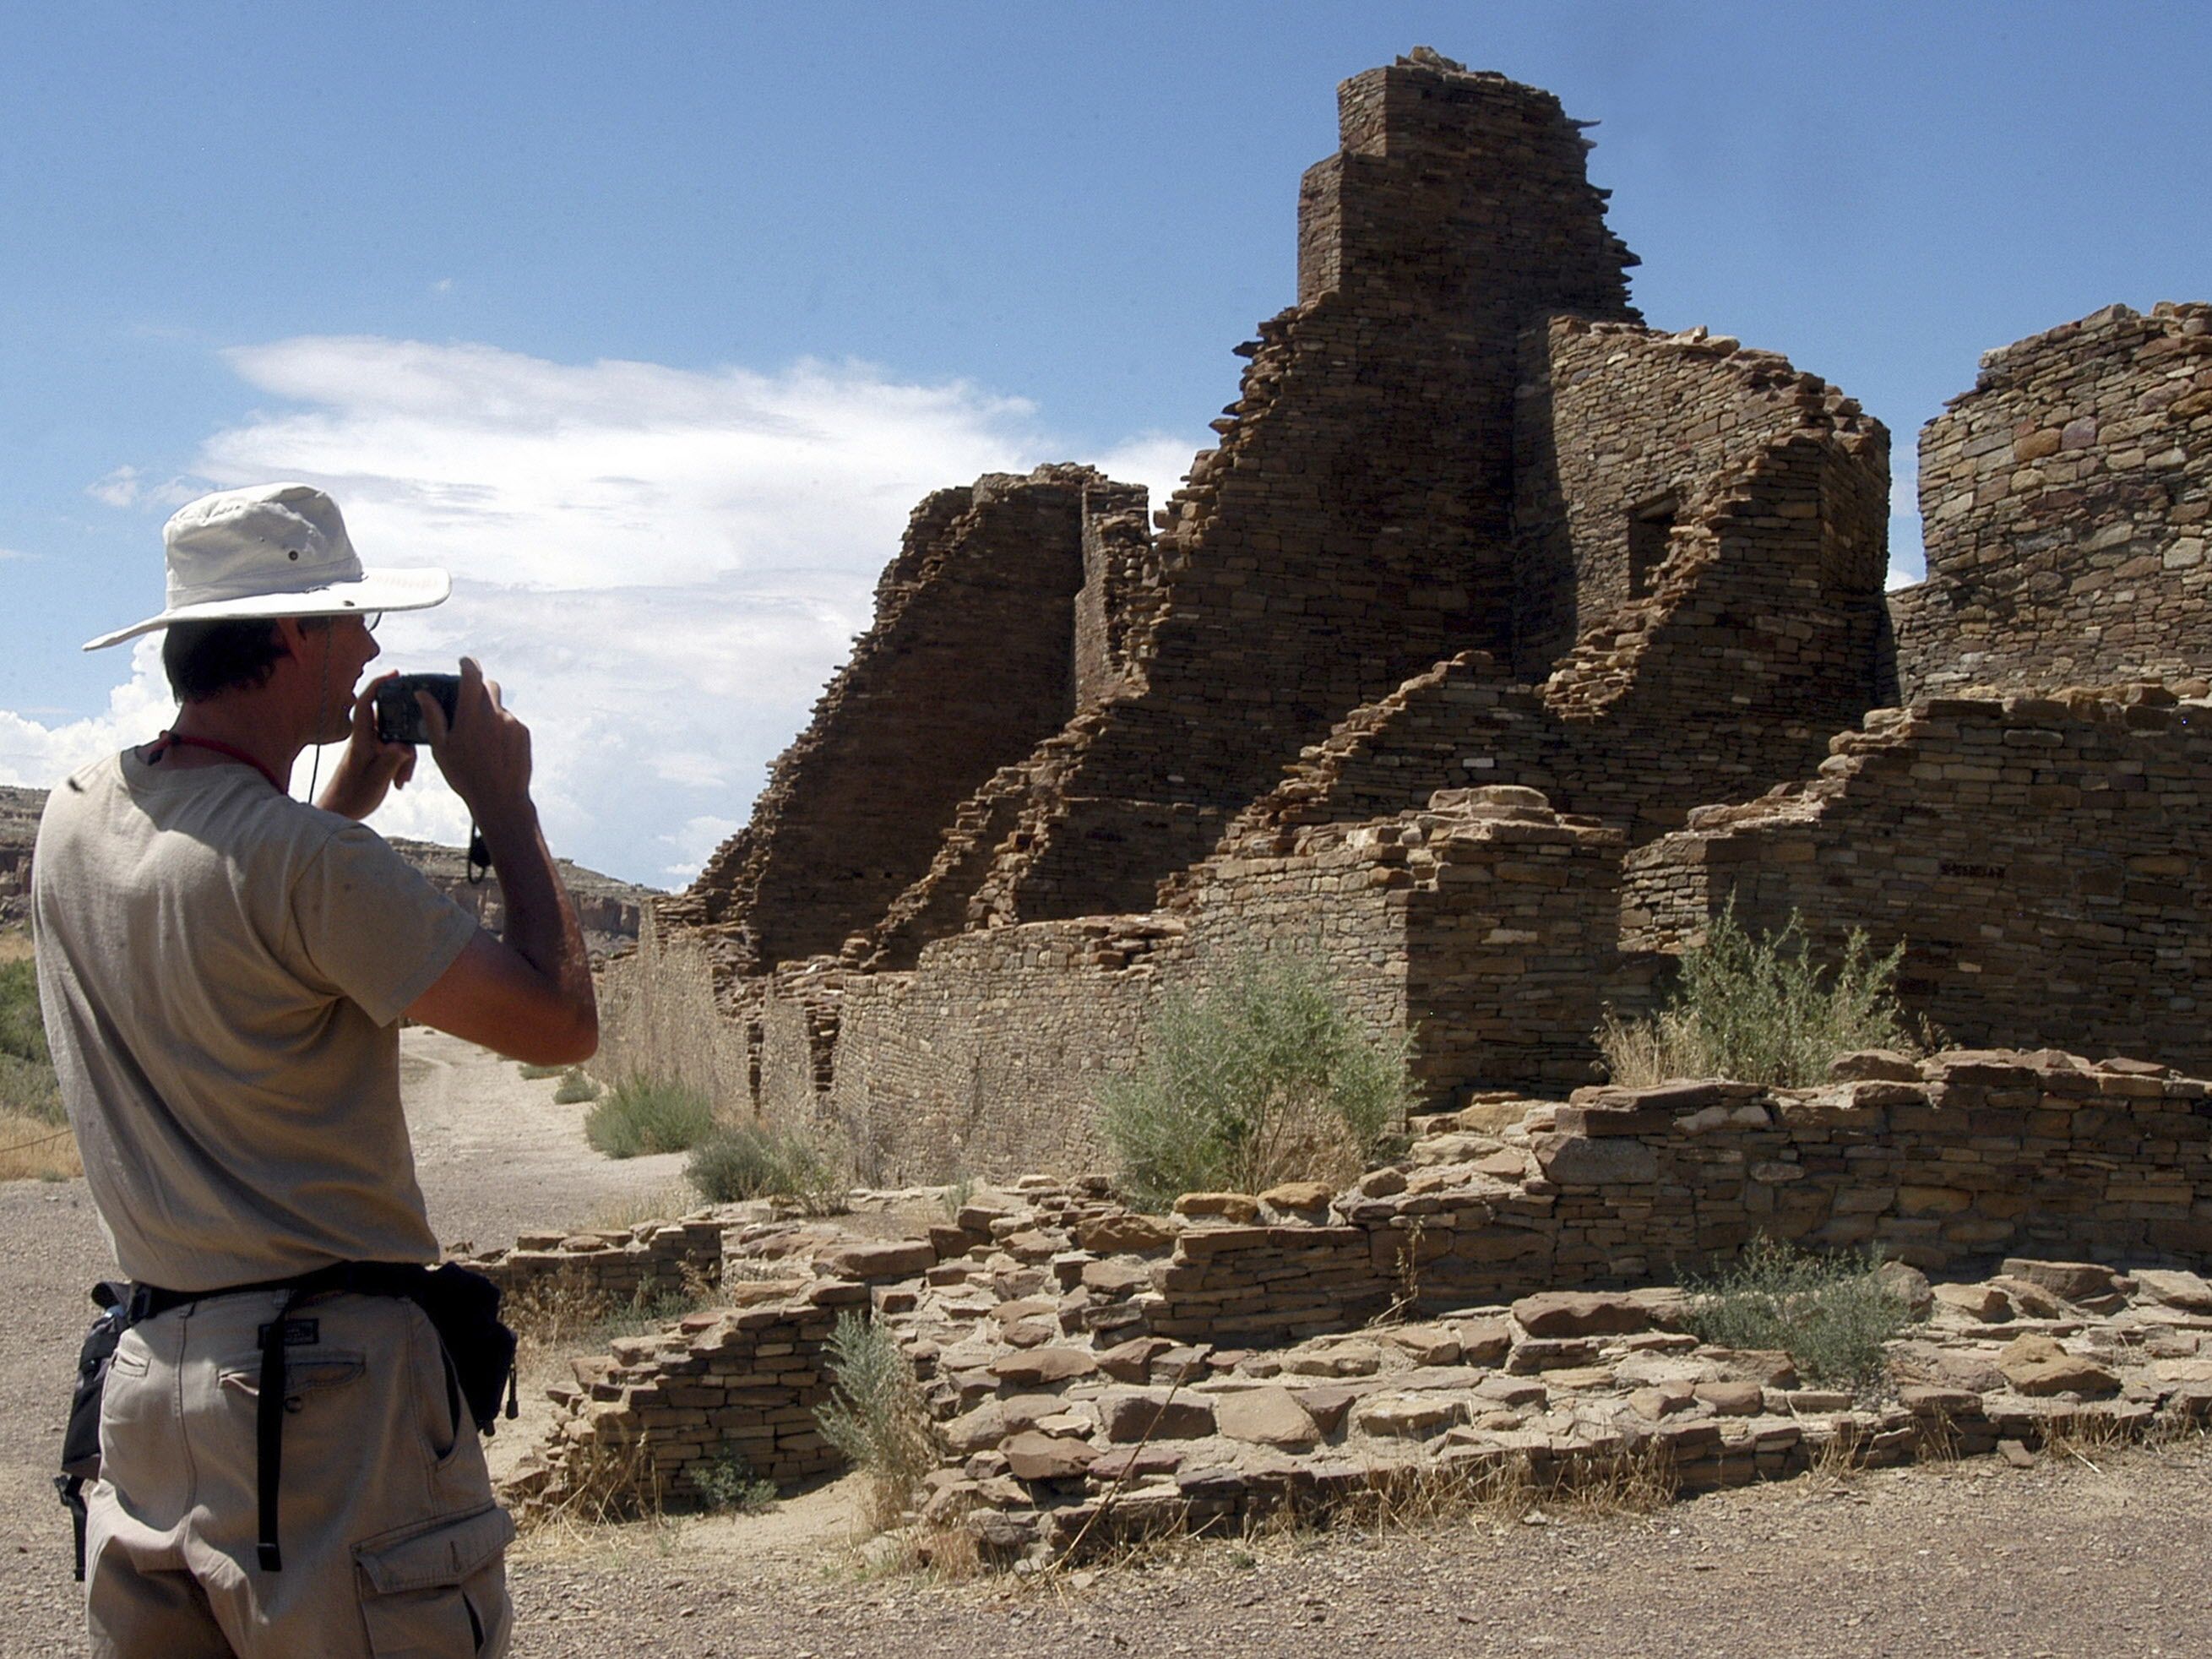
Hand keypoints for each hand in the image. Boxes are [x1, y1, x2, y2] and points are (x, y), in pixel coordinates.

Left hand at [315, 671, 418, 820]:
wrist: (337, 812)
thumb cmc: (350, 797)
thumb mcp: (375, 780)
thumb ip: (391, 760)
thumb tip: (405, 746)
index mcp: (361, 740)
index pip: (367, 704)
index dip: (379, 685)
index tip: (395, 675)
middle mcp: (364, 740)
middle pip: (390, 722)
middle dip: (406, 736)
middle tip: (412, 755)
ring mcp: (369, 748)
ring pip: (395, 740)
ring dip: (404, 757)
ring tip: (402, 780)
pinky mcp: (373, 757)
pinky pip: (392, 751)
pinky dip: (400, 764)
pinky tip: (399, 781)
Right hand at [421, 657, 534, 822]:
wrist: (500, 799)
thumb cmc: (465, 776)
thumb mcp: (441, 748)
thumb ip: (433, 717)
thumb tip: (422, 693)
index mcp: (471, 715)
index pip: (472, 675)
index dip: (468, 663)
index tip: (464, 662)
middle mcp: (494, 715)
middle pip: (489, 686)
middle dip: (478, 689)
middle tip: (468, 706)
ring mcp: (512, 723)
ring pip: (499, 706)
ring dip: (490, 712)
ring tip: (480, 739)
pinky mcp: (524, 733)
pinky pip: (511, 721)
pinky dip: (502, 727)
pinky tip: (494, 748)